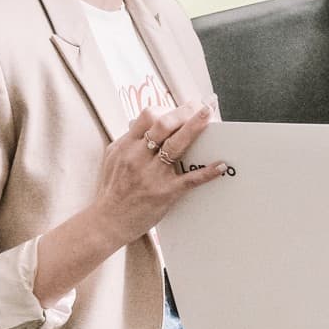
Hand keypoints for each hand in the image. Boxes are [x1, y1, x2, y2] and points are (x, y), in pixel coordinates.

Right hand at [88, 100, 228, 248]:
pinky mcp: (164, 193)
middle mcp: (138, 157)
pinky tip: (220, 165)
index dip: (168, 108)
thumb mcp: (114, 158)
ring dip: (195, 128)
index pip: (148, 117)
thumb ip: (130, 140)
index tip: (184, 107)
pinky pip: (189, 180)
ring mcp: (152, 174)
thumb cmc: (112, 190)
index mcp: (126, 146)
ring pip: (176, 145)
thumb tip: (148, 123)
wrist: (107, 222)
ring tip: (210, 116)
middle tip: (203, 107)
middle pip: (163, 125)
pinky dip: (207, 172)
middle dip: (185, 112)